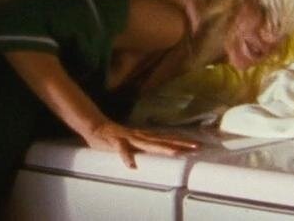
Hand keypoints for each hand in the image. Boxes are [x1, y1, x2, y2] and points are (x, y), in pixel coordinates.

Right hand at [81, 121, 200, 168]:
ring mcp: (129, 138)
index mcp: (145, 137)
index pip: (167, 139)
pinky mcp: (116, 141)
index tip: (197, 145)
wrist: (96, 126)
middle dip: (180, 144)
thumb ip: (144, 146)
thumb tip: (156, 152)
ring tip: (175, 152)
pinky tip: (132, 166)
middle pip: (163, 141)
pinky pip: (122, 150)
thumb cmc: (114, 137)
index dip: (182, 142)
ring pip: (148, 143)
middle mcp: (141, 136)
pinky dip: (127, 157)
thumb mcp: (132, 142)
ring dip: (162, 148)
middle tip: (196, 147)